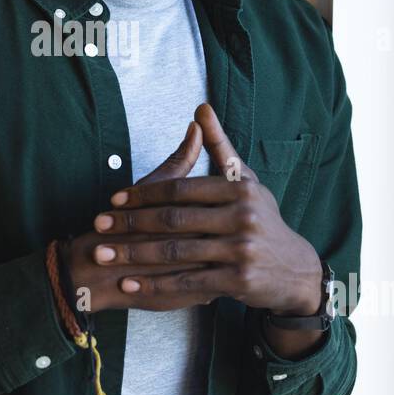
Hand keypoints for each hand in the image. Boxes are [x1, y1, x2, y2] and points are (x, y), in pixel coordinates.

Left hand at [88, 103, 323, 314]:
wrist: (295, 270)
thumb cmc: (261, 219)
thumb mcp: (244, 181)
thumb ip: (219, 147)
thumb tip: (200, 108)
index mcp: (239, 189)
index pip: (180, 188)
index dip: (144, 194)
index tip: (113, 200)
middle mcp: (242, 217)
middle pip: (173, 219)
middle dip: (130, 224)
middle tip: (98, 226)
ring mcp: (241, 250)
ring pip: (176, 252)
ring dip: (134, 256)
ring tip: (103, 256)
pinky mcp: (239, 280)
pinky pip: (188, 282)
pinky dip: (155, 286)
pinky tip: (129, 286)